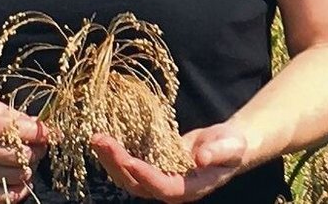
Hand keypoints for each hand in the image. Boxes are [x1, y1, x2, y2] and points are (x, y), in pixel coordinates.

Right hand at [0, 101, 47, 202]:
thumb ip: (14, 116)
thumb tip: (41, 127)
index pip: (17, 131)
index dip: (40, 132)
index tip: (49, 133)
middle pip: (21, 155)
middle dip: (36, 150)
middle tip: (38, 146)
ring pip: (18, 175)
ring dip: (29, 167)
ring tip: (26, 160)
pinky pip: (7, 196)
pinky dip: (20, 188)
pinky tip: (20, 177)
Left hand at [90, 123, 247, 201]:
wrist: (226, 145)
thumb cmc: (232, 146)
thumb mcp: (231, 146)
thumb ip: (218, 152)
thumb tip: (199, 158)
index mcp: (190, 188)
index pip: (164, 188)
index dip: (147, 176)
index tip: (130, 160)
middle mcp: (170, 188)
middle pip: (138, 185)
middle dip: (118, 164)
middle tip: (102, 141)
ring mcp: (158, 179)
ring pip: (128, 177)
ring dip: (110, 159)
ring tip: (96, 138)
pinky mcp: (152, 167)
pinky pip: (129, 165)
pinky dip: (115, 153)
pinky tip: (104, 138)